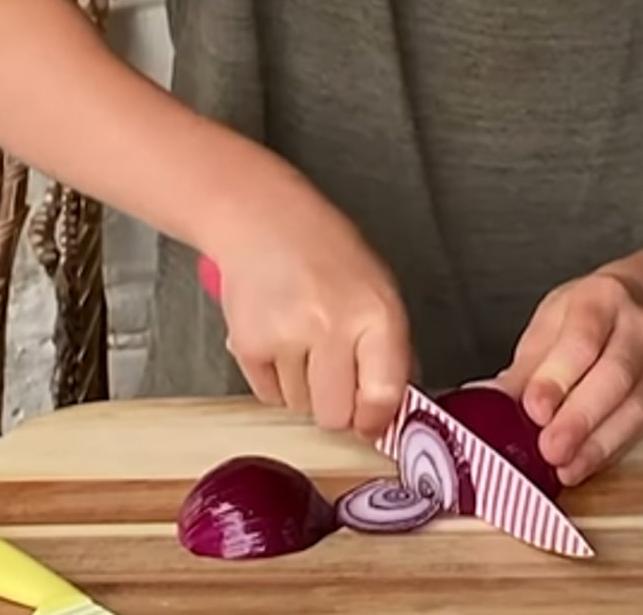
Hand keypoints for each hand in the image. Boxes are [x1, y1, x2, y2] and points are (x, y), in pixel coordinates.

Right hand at [205, 196, 412, 440]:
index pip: (384, 395)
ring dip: (304, 388)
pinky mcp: (248, 344)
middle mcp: (333, 325)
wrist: (262, 220)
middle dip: (337, 407)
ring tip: (303, 339)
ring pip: (300, 407)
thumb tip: (394, 408)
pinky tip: (279, 337)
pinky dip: (275, 377)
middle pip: (336, 416)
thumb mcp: (377, 288)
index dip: (377, 419)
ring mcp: (287, 337)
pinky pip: (268, 395)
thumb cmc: (323, 250)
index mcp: (376, 311)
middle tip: (334, 375)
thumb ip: (390, 349)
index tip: (373, 423)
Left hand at [495, 271, 642, 485]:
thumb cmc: (588, 316)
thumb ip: (526, 365)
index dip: (558, 377)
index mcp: (602, 298)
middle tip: (549, 448)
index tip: (534, 408)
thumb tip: (491, 401)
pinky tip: (581, 466)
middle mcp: (637, 329)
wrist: (642, 308)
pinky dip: (606, 453)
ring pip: (633, 408)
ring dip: (595, 444)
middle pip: (615, 375)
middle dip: (580, 417)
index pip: (582, 339)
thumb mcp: (550, 322)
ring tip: (563, 466)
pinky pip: (637, 430)